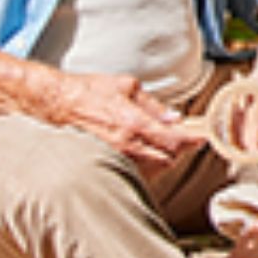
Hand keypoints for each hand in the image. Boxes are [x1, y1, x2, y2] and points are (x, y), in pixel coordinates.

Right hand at [47, 70, 204, 176]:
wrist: (55, 103)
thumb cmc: (88, 91)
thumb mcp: (126, 86)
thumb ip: (153, 104)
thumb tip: (173, 117)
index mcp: (134, 123)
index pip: (174, 140)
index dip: (192, 141)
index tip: (202, 139)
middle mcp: (125, 145)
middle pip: (167, 160)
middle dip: (176, 150)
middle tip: (179, 138)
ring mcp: (114, 158)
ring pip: (150, 169)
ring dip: (160, 158)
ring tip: (158, 143)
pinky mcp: (103, 165)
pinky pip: (132, 171)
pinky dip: (142, 164)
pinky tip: (140, 151)